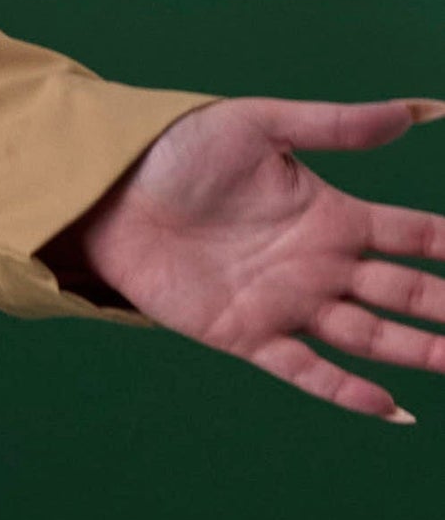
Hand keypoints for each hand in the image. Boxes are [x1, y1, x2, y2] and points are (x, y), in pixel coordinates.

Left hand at [58, 97, 444, 420]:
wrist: (105, 192)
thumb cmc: (177, 152)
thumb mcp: (261, 126)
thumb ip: (335, 124)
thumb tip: (418, 111)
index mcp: (334, 215)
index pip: (417, 237)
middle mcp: (321, 264)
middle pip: (409, 293)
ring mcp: (287, 302)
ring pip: (372, 336)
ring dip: (419, 353)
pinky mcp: (245, 332)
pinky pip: (306, 368)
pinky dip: (347, 390)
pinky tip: (392, 408)